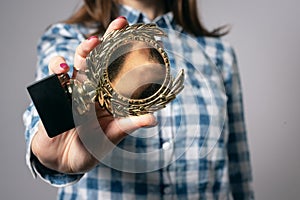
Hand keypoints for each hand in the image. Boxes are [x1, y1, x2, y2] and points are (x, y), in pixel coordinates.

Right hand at [31, 17, 157, 173]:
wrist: (62, 161)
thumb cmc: (89, 148)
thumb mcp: (111, 137)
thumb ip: (128, 126)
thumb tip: (153, 120)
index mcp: (109, 97)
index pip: (120, 71)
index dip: (130, 56)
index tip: (141, 40)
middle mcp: (94, 88)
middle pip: (102, 59)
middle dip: (110, 40)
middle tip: (120, 24)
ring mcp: (74, 88)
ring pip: (79, 62)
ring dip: (85, 50)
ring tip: (93, 42)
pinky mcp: (55, 93)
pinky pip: (55, 75)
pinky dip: (58, 68)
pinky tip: (64, 69)